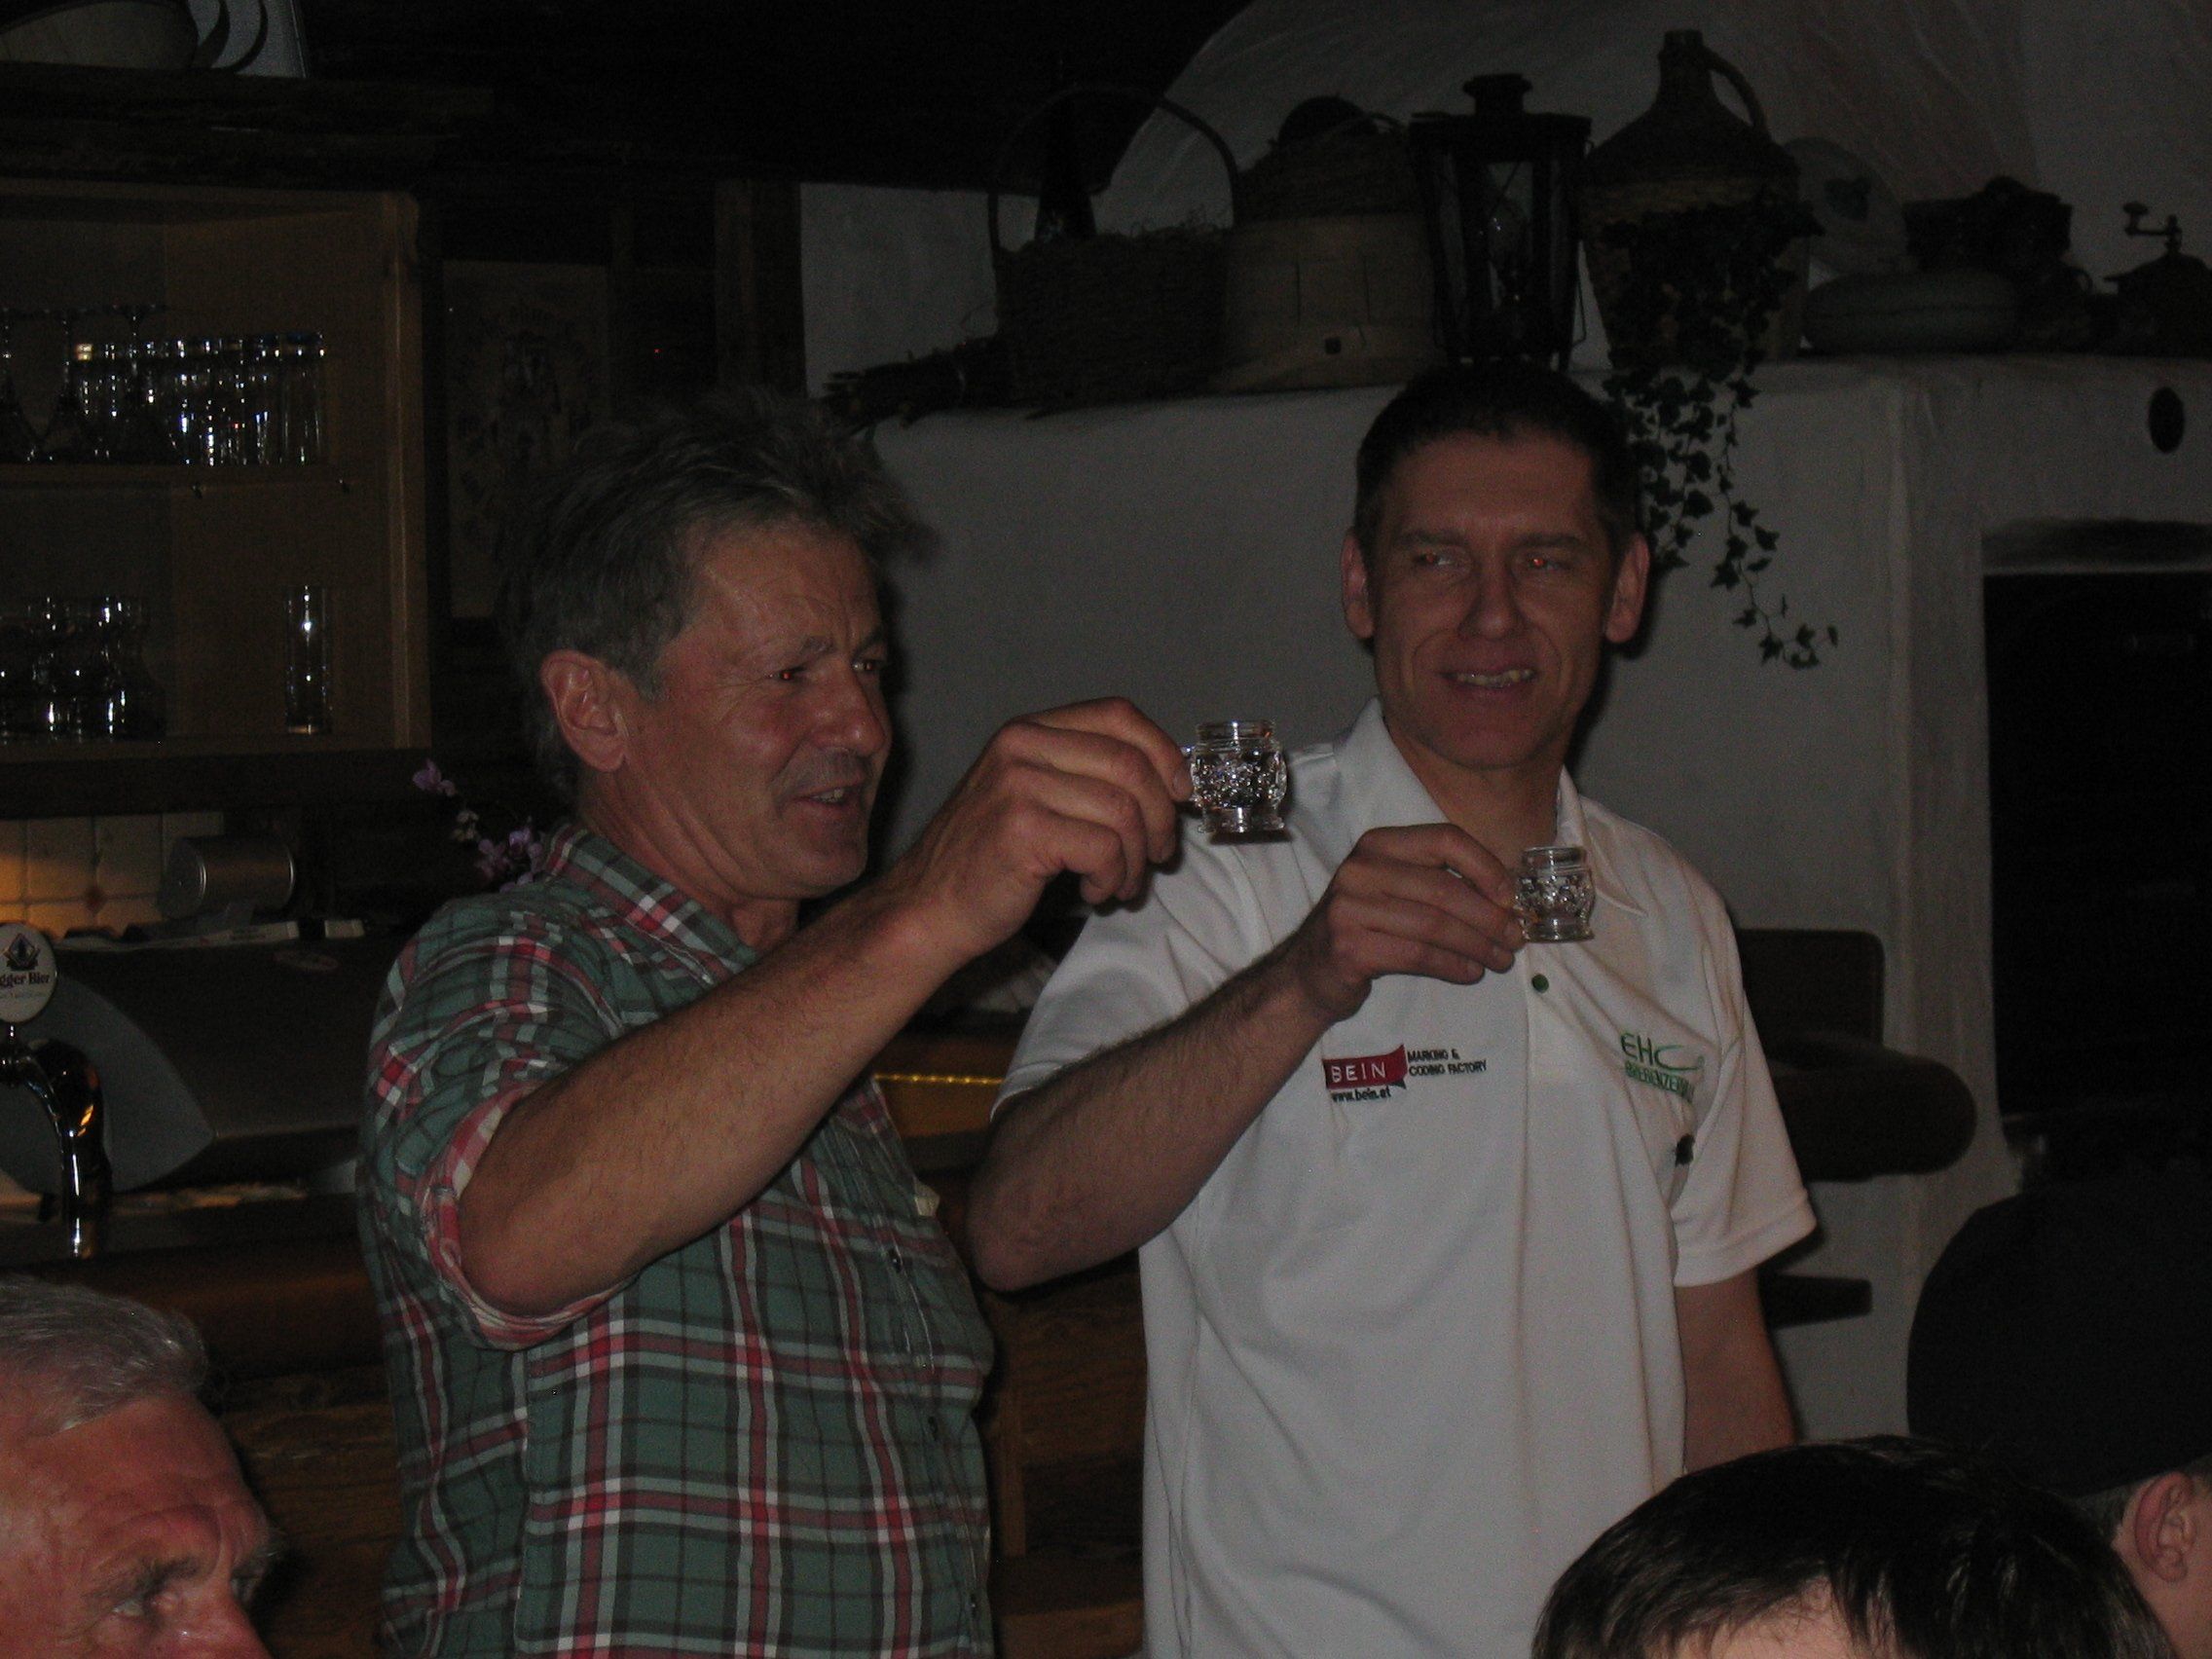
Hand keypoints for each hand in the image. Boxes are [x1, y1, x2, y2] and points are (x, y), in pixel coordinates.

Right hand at [881, 698, 1189, 963]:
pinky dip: (1113, 876)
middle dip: (1160, 816)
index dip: (1163, 751)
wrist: (929, 907)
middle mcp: (1022, 746)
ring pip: (1123, 811)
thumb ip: (1085, 775)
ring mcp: (1019, 785)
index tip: (1181, 792)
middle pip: (1130, 765)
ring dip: (1136, 857)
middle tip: (1157, 855)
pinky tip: (1095, 891)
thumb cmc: (988, 859)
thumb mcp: (1032, 795)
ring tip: (1122, 882)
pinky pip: (1104, 847)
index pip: (1118, 715)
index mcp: (1029, 730)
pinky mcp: (1022, 829)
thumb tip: (1170, 782)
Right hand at [1279, 825, 1522, 1022]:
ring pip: (1435, 925)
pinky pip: (1418, 955)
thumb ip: (1439, 883)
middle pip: (1444, 889)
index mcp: (1379, 844)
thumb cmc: (1367, 927)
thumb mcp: (1396, 889)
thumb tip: (1505, 900)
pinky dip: (1453, 965)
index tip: (1510, 898)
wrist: (1310, 970)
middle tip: (1515, 938)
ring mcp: (1350, 907)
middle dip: (1489, 917)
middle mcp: (1361, 868)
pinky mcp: (1350, 947)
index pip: (1445, 839)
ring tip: (1500, 960)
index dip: (1485, 867)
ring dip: (1477, 946)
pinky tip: (1471, 972)